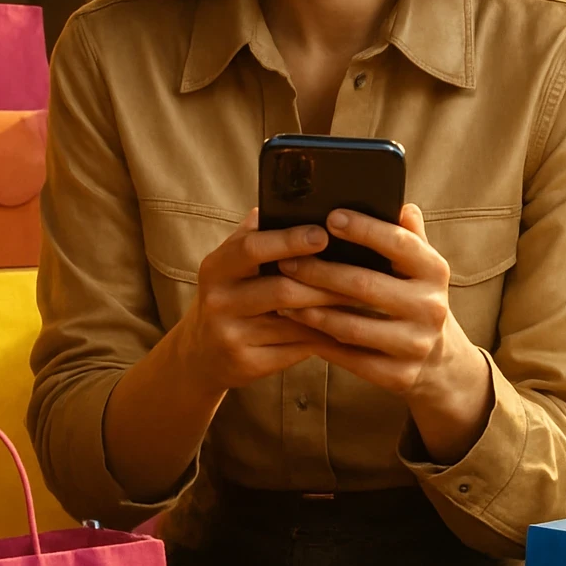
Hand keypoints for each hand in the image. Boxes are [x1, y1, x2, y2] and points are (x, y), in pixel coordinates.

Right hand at [177, 208, 354, 397]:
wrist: (201, 354)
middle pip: (281, 289)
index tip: (323, 234)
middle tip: (363, 274)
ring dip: (332, 312)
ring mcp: (230, 335)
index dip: (289, 241)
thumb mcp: (232, 264)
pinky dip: (323, 338)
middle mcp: (218, 300)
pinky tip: (346, 329)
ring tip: (362, 300)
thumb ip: (258, 234)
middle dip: (325, 282)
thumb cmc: (231, 295)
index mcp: (216, 267)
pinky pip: (295, 350)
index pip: (252, 248)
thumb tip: (300, 202)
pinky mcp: (246, 364)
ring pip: (294, 322)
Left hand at [277, 205, 492, 446]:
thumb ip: (409, 236)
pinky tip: (299, 326)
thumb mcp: (420, 267)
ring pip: (352, 326)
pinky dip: (320, 341)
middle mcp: (431, 307)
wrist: (440, 361)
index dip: (364, 229)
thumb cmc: (415, 298)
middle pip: (365, 285)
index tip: (330, 217)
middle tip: (287, 261)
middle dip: (320, 272)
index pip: (399, 244)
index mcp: (435, 271)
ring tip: (283, 295)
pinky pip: (350, 358)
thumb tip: (400, 203)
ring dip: (312, 310)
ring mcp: (415, 345)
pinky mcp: (399, 376)